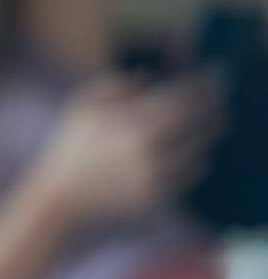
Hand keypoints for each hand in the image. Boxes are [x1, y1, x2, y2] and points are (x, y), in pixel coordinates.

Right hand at [35, 72, 221, 223]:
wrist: (59, 201)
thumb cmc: (68, 151)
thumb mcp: (79, 109)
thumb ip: (112, 85)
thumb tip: (147, 76)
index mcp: (130, 121)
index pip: (181, 98)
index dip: (199, 89)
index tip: (207, 85)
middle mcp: (145, 148)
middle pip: (197, 124)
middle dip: (211, 114)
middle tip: (219, 111)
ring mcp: (152, 174)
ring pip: (198, 151)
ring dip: (204, 140)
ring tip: (204, 134)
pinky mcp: (155, 196)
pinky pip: (188, 176)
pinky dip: (194, 164)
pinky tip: (192, 159)